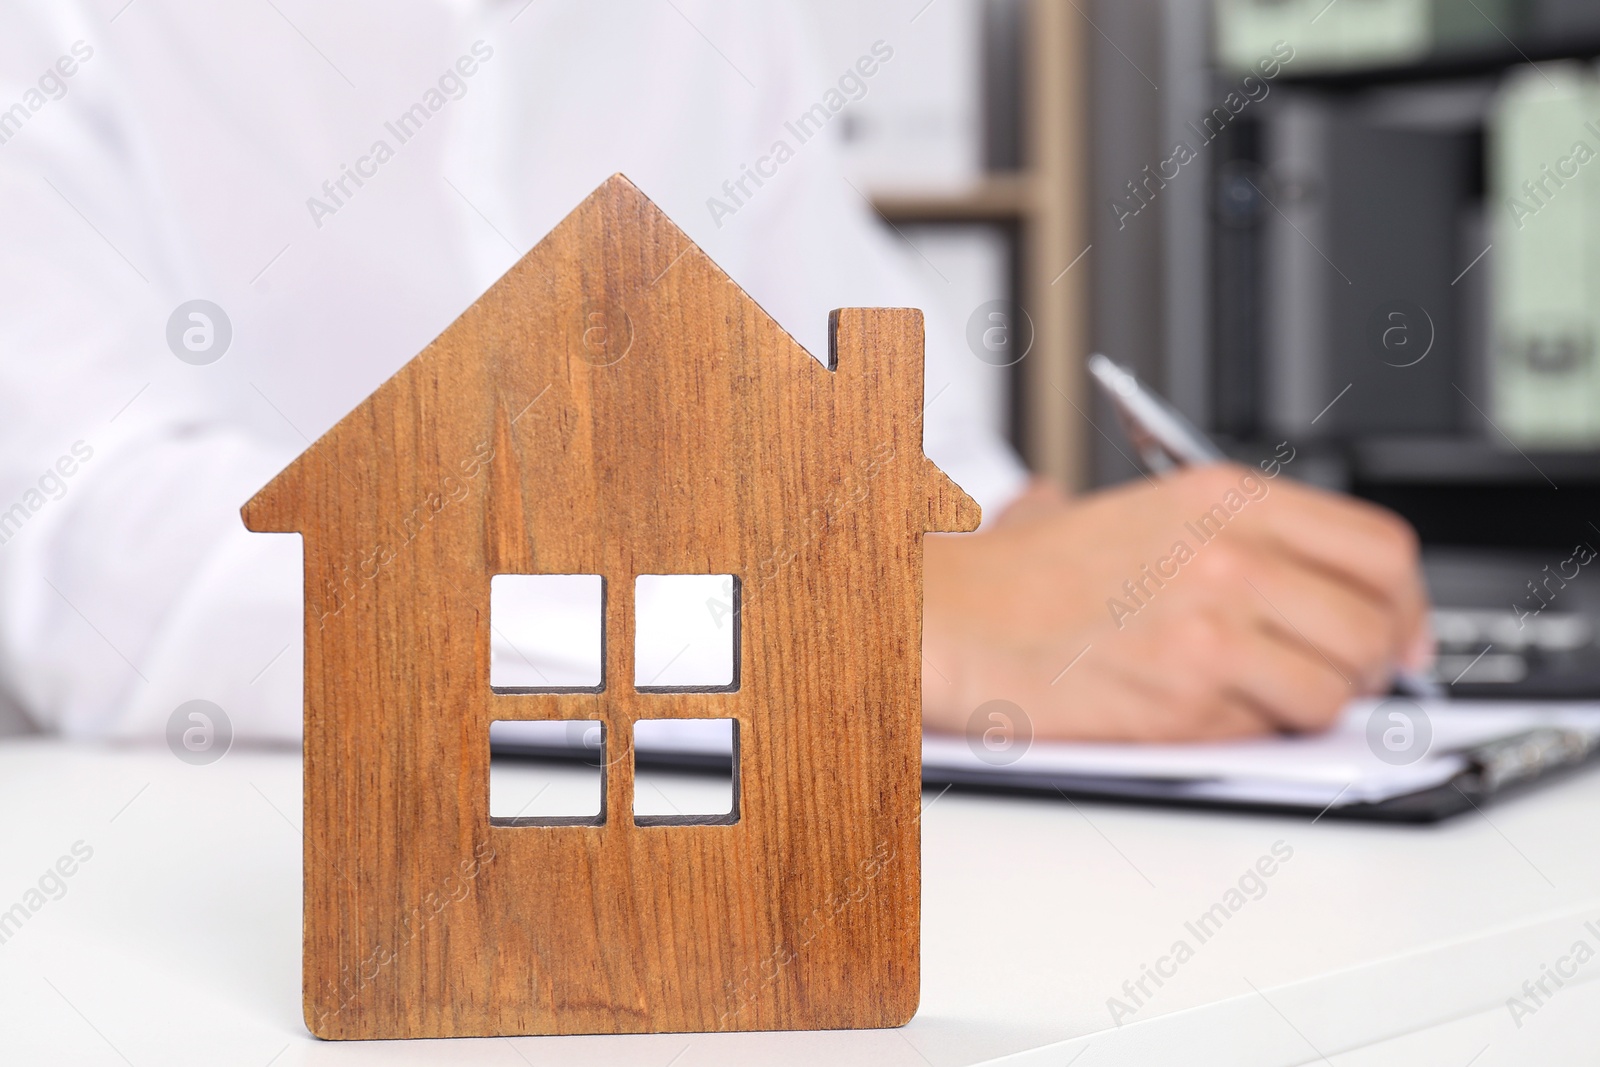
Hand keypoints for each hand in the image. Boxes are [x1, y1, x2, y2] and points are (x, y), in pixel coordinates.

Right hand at [922, 465, 1431, 741]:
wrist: (955, 621)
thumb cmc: (1026, 575)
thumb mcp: (1139, 511)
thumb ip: (1226, 532)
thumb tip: (1302, 575)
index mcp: (1225, 497)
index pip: (1379, 549)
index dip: (1403, 602)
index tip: (1397, 631)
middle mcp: (1231, 554)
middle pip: (1376, 621)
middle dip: (1371, 663)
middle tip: (1342, 677)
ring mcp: (1212, 627)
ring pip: (1337, 687)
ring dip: (1316, 705)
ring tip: (1268, 699)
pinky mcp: (1187, 697)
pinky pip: (1275, 729)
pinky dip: (1259, 733)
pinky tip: (1212, 712)